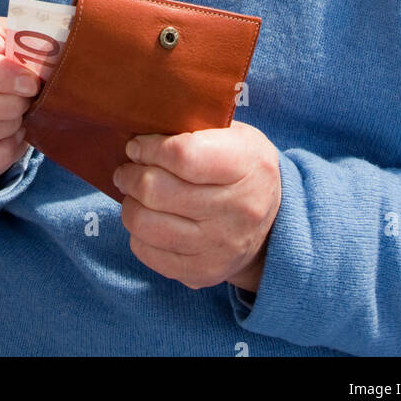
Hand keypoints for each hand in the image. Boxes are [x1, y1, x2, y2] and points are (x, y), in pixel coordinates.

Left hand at [112, 121, 280, 292]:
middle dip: (131, 175)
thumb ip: (194, 127)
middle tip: (127, 168)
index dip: (150, 148)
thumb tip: (141, 130)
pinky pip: (149, 254)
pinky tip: (148, 219)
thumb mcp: (233, 134)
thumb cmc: (242, 167)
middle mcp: (237, 210)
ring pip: (147, 226)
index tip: (136, 144)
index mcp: (246, 165)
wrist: (273, 224)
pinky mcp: (203, 273)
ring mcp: (220, 246)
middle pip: (157, 191)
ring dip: (130, 205)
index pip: (182, 155)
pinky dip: (139, 234)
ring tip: (133, 194)